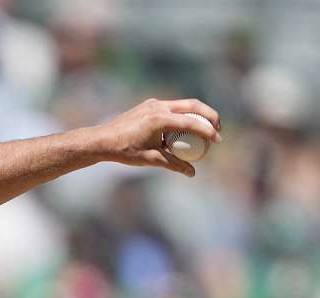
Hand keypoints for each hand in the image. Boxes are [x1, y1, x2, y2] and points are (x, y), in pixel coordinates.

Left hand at [90, 98, 221, 176]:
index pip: (191, 122)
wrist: (100, 140)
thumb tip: (192, 172)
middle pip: (193, 105)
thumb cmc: (123, 151)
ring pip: (183, 104)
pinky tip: (183, 130)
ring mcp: (153, 103)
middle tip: (218, 129)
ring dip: (196, 115)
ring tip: (204, 130)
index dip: (208, 131)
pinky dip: (182, 115)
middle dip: (210, 115)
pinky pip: (172, 108)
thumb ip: (173, 164)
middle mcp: (158, 106)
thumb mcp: (150, 159)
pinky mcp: (149, 105)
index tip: (218, 140)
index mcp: (159, 118)